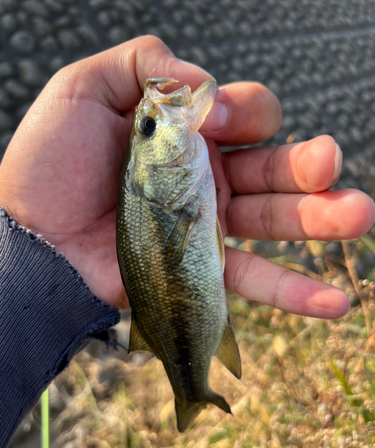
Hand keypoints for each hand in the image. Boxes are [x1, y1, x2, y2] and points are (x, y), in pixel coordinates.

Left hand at [0, 36, 372, 316]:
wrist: (30, 235)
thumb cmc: (48, 163)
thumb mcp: (84, 90)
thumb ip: (144, 64)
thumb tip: (201, 83)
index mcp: (187, 136)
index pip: (243, 115)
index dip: (243, 111)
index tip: (214, 121)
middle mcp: (206, 180)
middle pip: (273, 168)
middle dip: (307, 163)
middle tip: (327, 163)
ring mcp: (207, 227)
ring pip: (276, 221)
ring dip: (322, 218)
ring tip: (357, 215)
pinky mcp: (200, 271)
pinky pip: (256, 281)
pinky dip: (298, 291)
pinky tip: (337, 301)